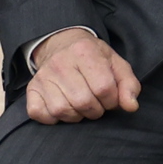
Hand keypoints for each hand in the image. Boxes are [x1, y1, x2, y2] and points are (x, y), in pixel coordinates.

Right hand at [26, 27, 140, 123]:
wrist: (61, 45)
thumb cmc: (93, 58)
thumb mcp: (116, 64)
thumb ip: (129, 84)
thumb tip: (131, 106)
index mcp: (85, 51)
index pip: (104, 87)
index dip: (112, 100)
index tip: (110, 98)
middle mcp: (60, 62)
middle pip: (83, 102)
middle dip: (95, 110)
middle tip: (96, 104)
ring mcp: (43, 76)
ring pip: (62, 111)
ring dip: (76, 116)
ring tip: (81, 106)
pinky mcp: (31, 89)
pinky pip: (40, 114)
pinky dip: (53, 118)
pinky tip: (63, 109)